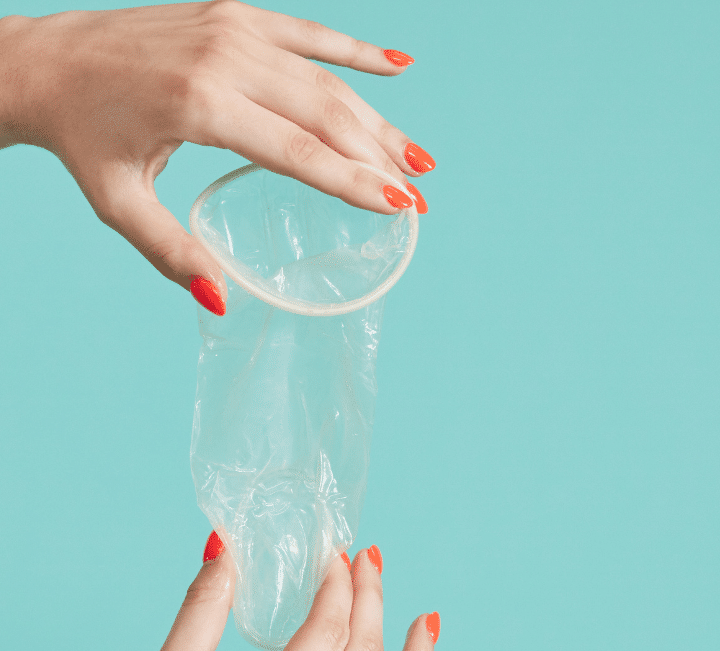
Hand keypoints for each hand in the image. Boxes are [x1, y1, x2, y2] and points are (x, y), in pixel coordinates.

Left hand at [0, 1, 434, 313]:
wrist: (46, 61)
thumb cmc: (85, 137)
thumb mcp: (118, 203)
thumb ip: (170, 251)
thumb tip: (220, 302)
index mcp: (197, 104)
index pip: (299, 152)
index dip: (355, 183)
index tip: (402, 208)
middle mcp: (222, 57)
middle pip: (326, 113)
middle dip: (380, 159)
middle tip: (421, 199)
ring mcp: (232, 27)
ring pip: (326, 78)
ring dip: (378, 120)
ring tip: (419, 158)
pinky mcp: (234, 13)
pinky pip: (309, 32)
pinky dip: (356, 50)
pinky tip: (400, 68)